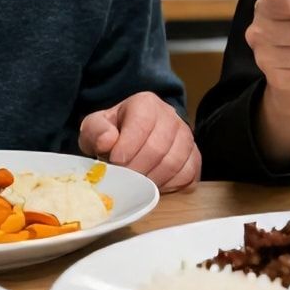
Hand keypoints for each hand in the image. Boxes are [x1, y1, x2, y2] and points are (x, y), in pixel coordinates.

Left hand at [78, 92, 199, 192]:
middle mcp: (170, 116)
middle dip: (137, 169)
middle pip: (158, 148)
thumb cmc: (112, 133)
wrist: (130, 139)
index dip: (127, 147)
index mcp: (146, 104)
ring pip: (175, 163)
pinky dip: (171, 185)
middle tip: (123, 178)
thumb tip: (108, 141)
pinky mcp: (194, 156)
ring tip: (136, 184)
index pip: (142, 124)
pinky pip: (189, 174)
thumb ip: (96, 131)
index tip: (114, 161)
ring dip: (152, 179)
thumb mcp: (95, 127)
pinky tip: (154, 184)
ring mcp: (186, 136)